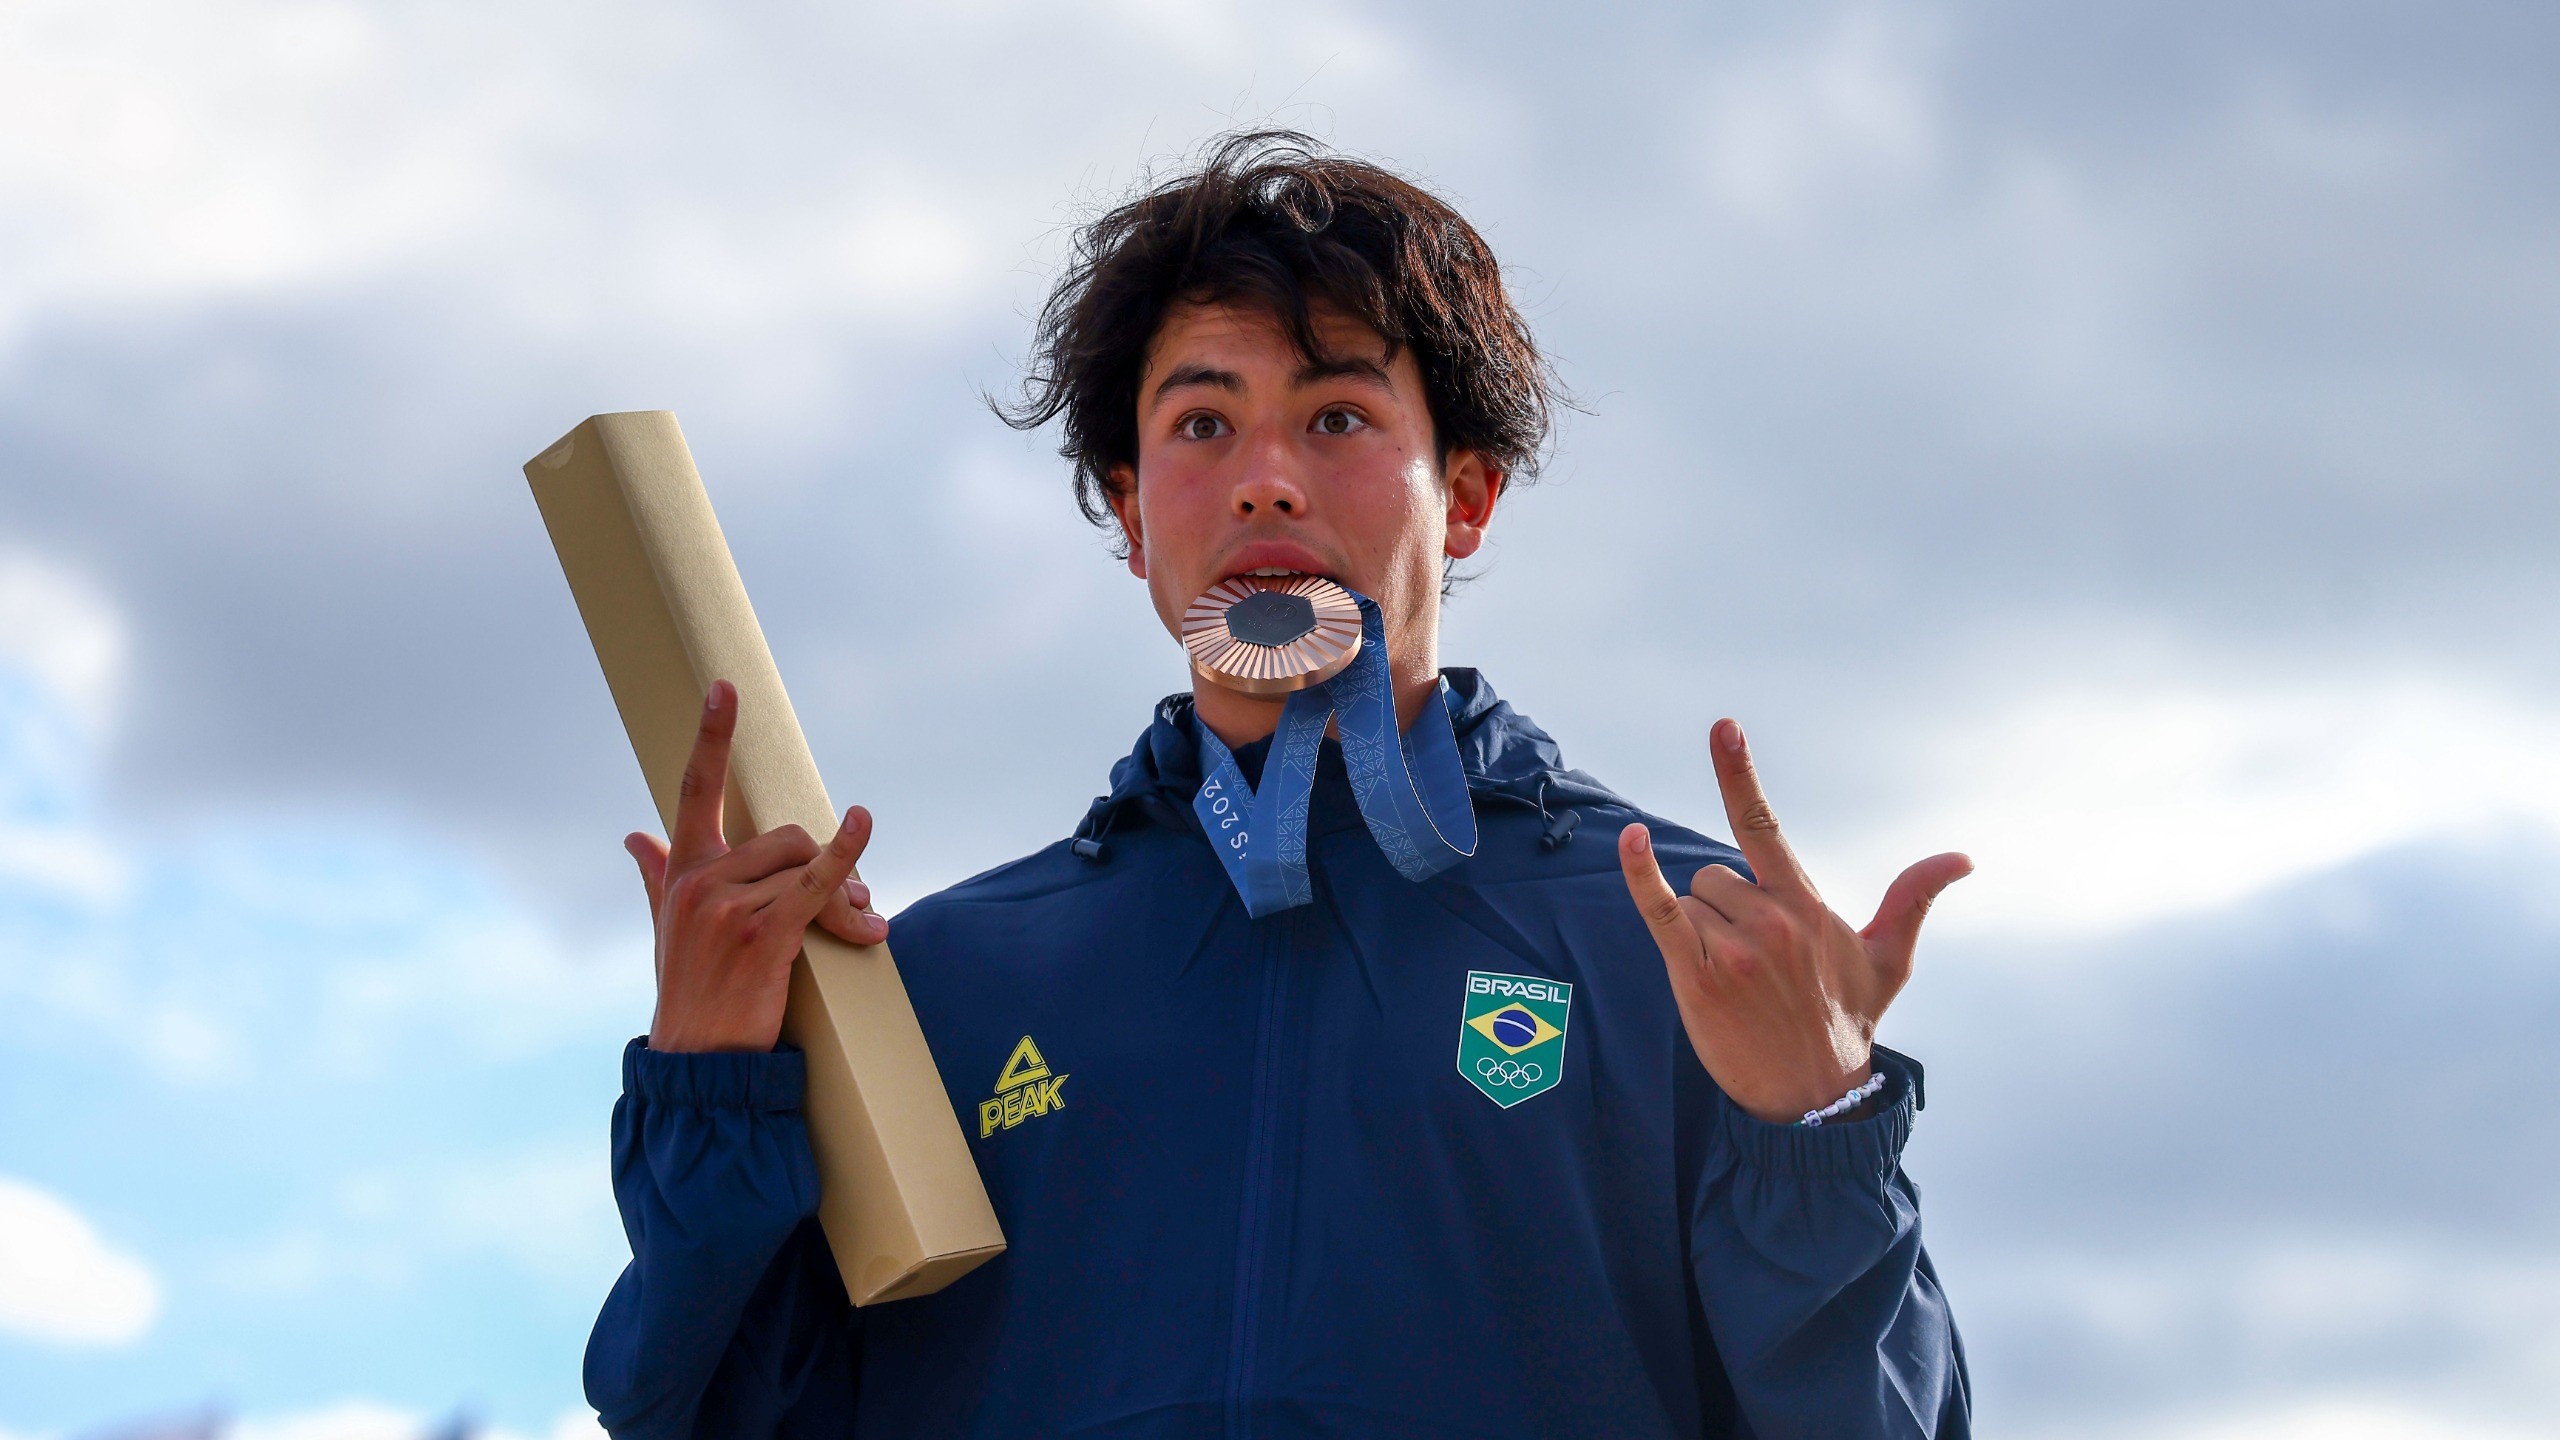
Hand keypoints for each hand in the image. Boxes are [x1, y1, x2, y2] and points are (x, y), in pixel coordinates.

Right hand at [625, 680, 885, 1053]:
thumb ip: (655, 876)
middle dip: (828, 863)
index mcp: (682, 871)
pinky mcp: (763, 934)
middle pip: (786, 836)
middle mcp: (700, 881)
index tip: (723, 688)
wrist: (698, 1058)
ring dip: (848, 892)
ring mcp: (729, 906)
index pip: (694, 789)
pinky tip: (863, 824)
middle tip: (855, 903)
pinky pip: (816, 883)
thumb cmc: (689, 990)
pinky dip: (846, 856)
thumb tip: (633, 837)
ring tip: (863, 923)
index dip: (710, 736)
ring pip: (806, 863)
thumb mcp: (666, 927)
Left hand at [1618, 719, 1970, 1123]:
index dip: (1739, 774)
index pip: (1764, 825)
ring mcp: (1733, 947)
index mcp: (1805, 906)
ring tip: (1737, 981)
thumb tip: (1963, 858)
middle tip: (1755, 964)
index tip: (1723, 727)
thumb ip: (1912, 898)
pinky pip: (1661, 913)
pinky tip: (1631, 841)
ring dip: (1703, 932)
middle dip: (1726, 909)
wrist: (1814, 1096)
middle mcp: (1771, 919)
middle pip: (1716, 875)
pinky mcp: (1698, 976)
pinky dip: (1642, 878)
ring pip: (1691, 901)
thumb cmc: (1848, 1022)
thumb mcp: (1888, 959)